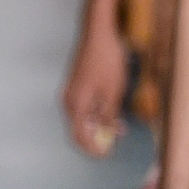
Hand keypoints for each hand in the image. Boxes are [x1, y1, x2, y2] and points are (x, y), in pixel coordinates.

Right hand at [63, 20, 126, 156]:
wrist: (98, 34)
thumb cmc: (107, 61)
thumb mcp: (114, 91)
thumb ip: (109, 115)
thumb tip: (107, 131)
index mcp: (76, 105)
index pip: (80, 138)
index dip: (94, 149)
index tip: (107, 154)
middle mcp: (68, 101)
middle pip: (79, 130)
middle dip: (98, 138)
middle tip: (117, 139)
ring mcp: (70, 93)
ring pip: (82, 118)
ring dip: (99, 125)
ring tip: (120, 125)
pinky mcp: (76, 86)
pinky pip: (84, 107)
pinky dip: (96, 113)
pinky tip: (111, 111)